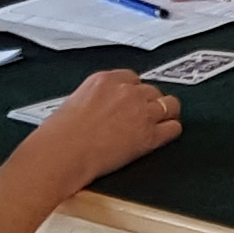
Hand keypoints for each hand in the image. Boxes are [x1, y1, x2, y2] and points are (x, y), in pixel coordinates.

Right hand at [23, 69, 181, 182]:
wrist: (61, 154)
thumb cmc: (59, 135)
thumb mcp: (75, 101)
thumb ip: (97, 97)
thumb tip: (106, 105)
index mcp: (106, 80)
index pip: (133, 78)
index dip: (134, 91)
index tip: (132, 101)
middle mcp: (127, 91)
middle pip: (153, 90)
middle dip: (149, 102)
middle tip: (142, 116)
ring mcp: (142, 112)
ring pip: (170, 105)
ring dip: (165, 114)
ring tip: (158, 124)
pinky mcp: (150, 136)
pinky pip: (174, 128)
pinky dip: (171, 131)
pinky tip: (164, 136)